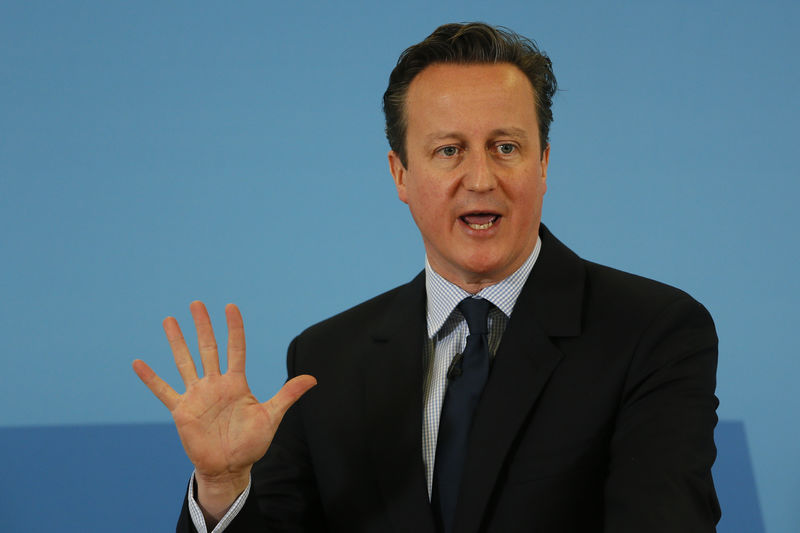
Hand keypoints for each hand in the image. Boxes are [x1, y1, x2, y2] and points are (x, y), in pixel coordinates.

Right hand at [132, 301, 315, 518]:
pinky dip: (151, 378)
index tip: (230, 307)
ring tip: (169, 320)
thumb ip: (288, 395)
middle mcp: (215, 384)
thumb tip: (313, 378)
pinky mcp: (182, 411)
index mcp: (236, 383)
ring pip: (185, 362)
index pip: (236, 349)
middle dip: (203, 326)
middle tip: (196, 303)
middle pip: (208, 348)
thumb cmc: (251, 443)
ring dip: (177, 341)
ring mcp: (197, 395)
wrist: (230, 468)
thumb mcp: (271, 417)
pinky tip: (138, 363)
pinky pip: (164, 391)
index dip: (234, 328)